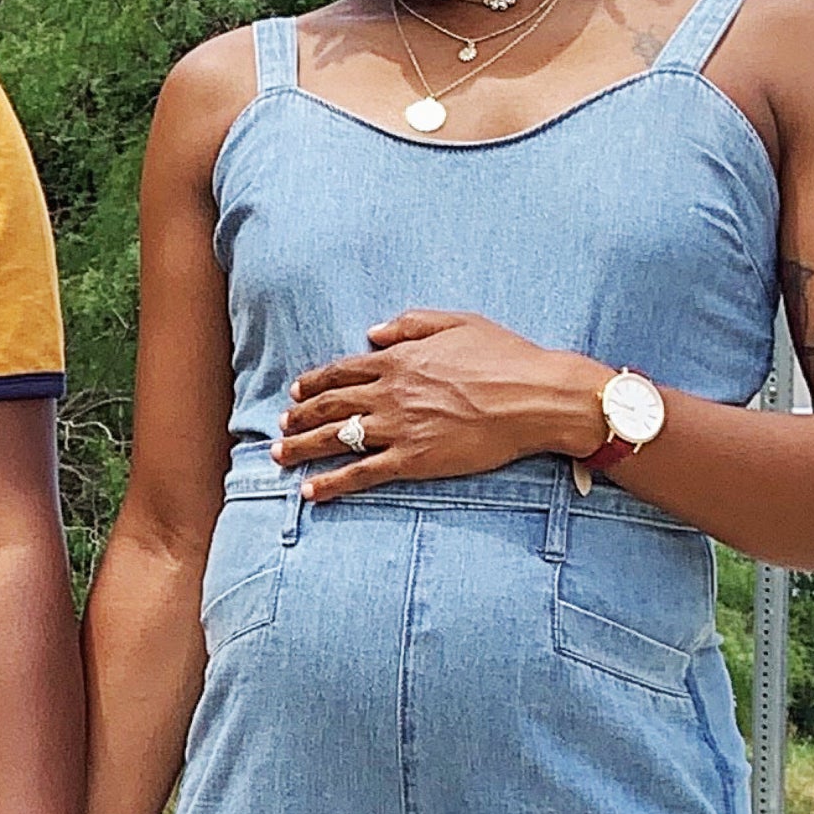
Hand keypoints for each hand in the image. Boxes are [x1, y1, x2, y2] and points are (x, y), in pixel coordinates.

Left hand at [275, 310, 610, 502]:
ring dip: (303, 447)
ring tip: (280, 455)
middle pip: (331, 405)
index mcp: (400, 359)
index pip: (342, 371)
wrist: (534, 397)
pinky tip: (310, 491)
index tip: (296, 392)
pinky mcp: (413, 459)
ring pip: (337, 438)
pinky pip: (361, 474)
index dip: (315, 382)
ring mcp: (398, 427)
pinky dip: (331, 484)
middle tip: (281, 425)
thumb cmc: (505, 356)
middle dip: (300, 416)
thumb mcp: (458, 322)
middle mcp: (390, 393)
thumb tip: (371, 334)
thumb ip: (411, 324)